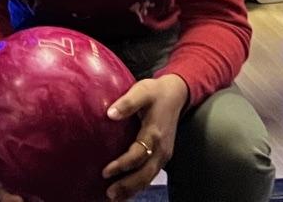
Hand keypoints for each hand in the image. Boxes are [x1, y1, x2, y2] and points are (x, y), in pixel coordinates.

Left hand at [102, 73, 188, 199]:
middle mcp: (161, 148)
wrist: (176, 95)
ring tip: (115, 197)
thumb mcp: (141, 91)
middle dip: (128, 185)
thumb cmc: (155, 92)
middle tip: (109, 194)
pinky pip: (151, 174)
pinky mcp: (162, 156)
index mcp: (154, 133)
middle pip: (145, 173)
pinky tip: (127, 190)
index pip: (138, 155)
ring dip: (133, 189)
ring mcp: (164, 154)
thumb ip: (127, 102)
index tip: (106, 172)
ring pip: (149, 177)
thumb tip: (110, 114)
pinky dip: (139, 184)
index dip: (122, 165)